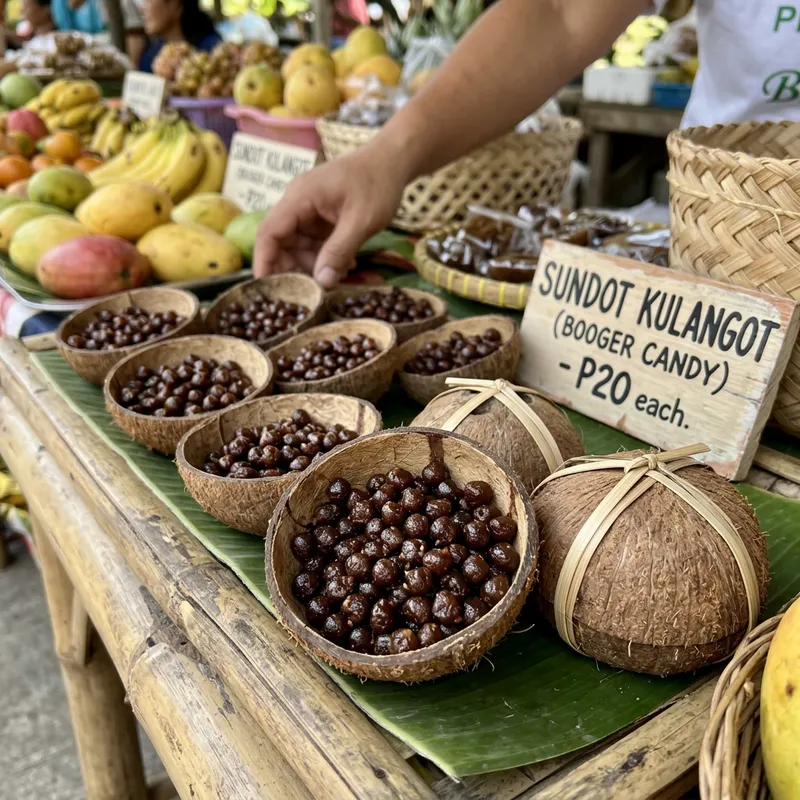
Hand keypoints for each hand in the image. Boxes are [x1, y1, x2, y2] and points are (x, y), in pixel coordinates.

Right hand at [253, 144, 405, 288]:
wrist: (393, 160)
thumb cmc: (377, 183)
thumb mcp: (361, 221)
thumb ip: (339, 251)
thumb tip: (322, 282)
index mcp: (299, 198)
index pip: (269, 233)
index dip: (264, 263)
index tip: (268, 291)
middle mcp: (297, 203)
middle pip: (281, 244)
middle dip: (295, 269)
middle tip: (314, 291)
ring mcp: (308, 210)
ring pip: (299, 247)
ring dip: (316, 265)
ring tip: (342, 274)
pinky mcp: (321, 217)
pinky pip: (314, 243)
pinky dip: (326, 257)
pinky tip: (347, 264)